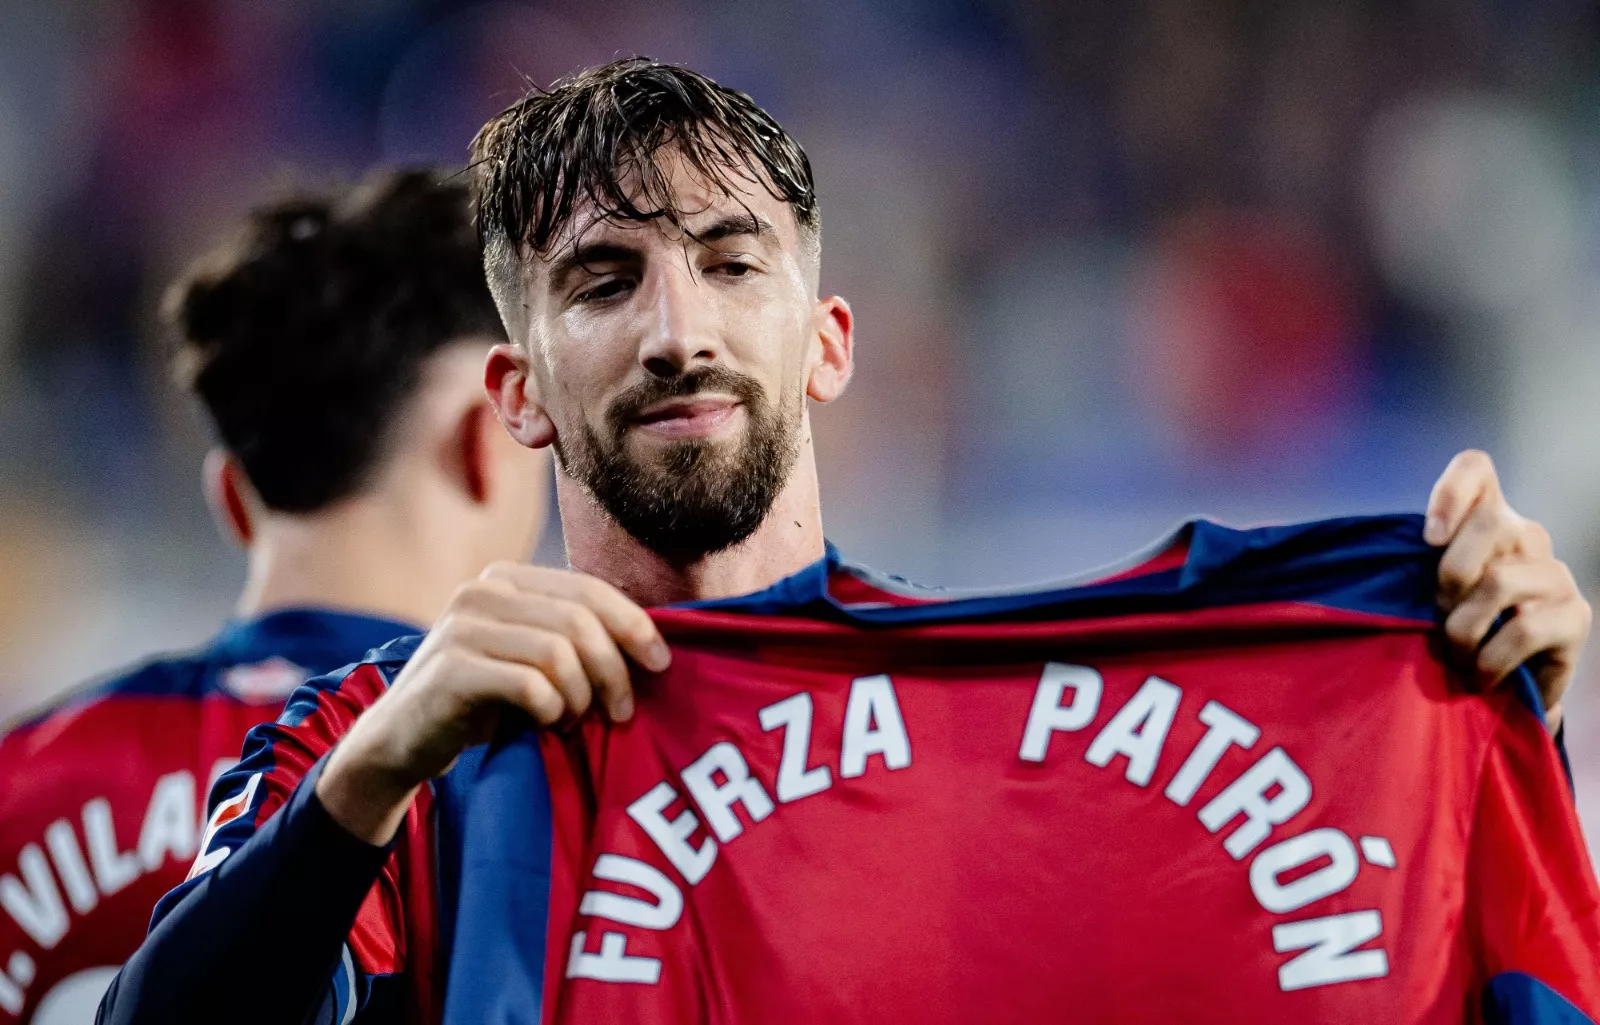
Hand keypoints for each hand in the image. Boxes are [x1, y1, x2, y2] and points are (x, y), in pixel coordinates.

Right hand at [317, 563, 669, 843]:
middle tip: (621, 712)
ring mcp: (461, 628)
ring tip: (573, 720)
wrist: (402, 743)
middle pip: (580, 621)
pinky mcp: (451, 670)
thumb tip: (653, 643)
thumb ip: (574, 638)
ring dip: (581, 696)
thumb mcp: (530, 658)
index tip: (661, 663)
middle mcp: (482, 592)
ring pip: (559, 653)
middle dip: (614, 670)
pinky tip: (544, 724)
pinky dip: (551, 710)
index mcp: (507, 580)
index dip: (634, 624)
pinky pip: (531, 686)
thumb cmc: (482, 703)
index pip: (589, 588)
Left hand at [1426, 450, 1589, 732]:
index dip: (1451, 491)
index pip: (1476, 469)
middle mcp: (1527, 536)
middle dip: (1448, 576)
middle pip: (1488, 523)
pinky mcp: (1575, 616)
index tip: (1428, 538)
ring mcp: (1556, 574)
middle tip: (1437, 616)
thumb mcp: (1425, 593)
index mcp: (1486, 519)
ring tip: (1454, 655)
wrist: (1499, 691)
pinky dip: (1488, 660)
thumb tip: (1376, 557)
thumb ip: (1416, 566)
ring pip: (1499, 580)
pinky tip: (1478, 676)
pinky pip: (1522, 629)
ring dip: (1462, 628)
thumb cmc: (1452, 633)